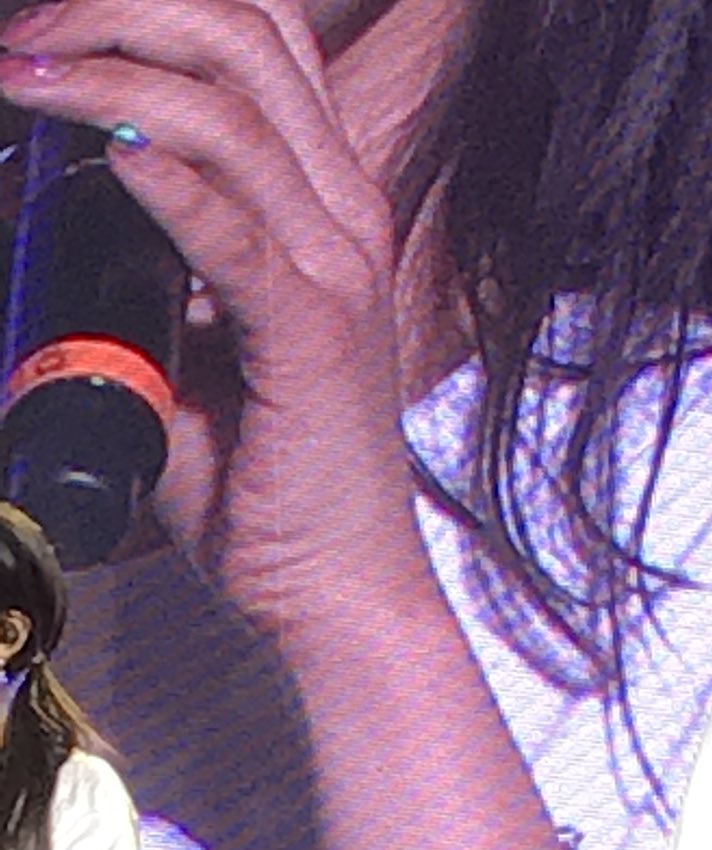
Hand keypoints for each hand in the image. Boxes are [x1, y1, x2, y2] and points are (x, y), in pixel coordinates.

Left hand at [0, 0, 418, 629]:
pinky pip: (234, 231)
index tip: (49, 35)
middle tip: (26, 41)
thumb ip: (146, 267)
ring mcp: (340, 273)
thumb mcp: (198, 346)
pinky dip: (163, 180)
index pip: (254, 41)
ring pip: (230, 109)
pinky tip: (104, 158)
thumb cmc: (272, 486)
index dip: (150, 5)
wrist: (340, 591)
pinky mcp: (316, 336)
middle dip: (117, 11)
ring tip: (27, 77)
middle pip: (240, 35)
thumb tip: (52, 203)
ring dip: (111, 72)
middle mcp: (343, 220)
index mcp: (325, 209)